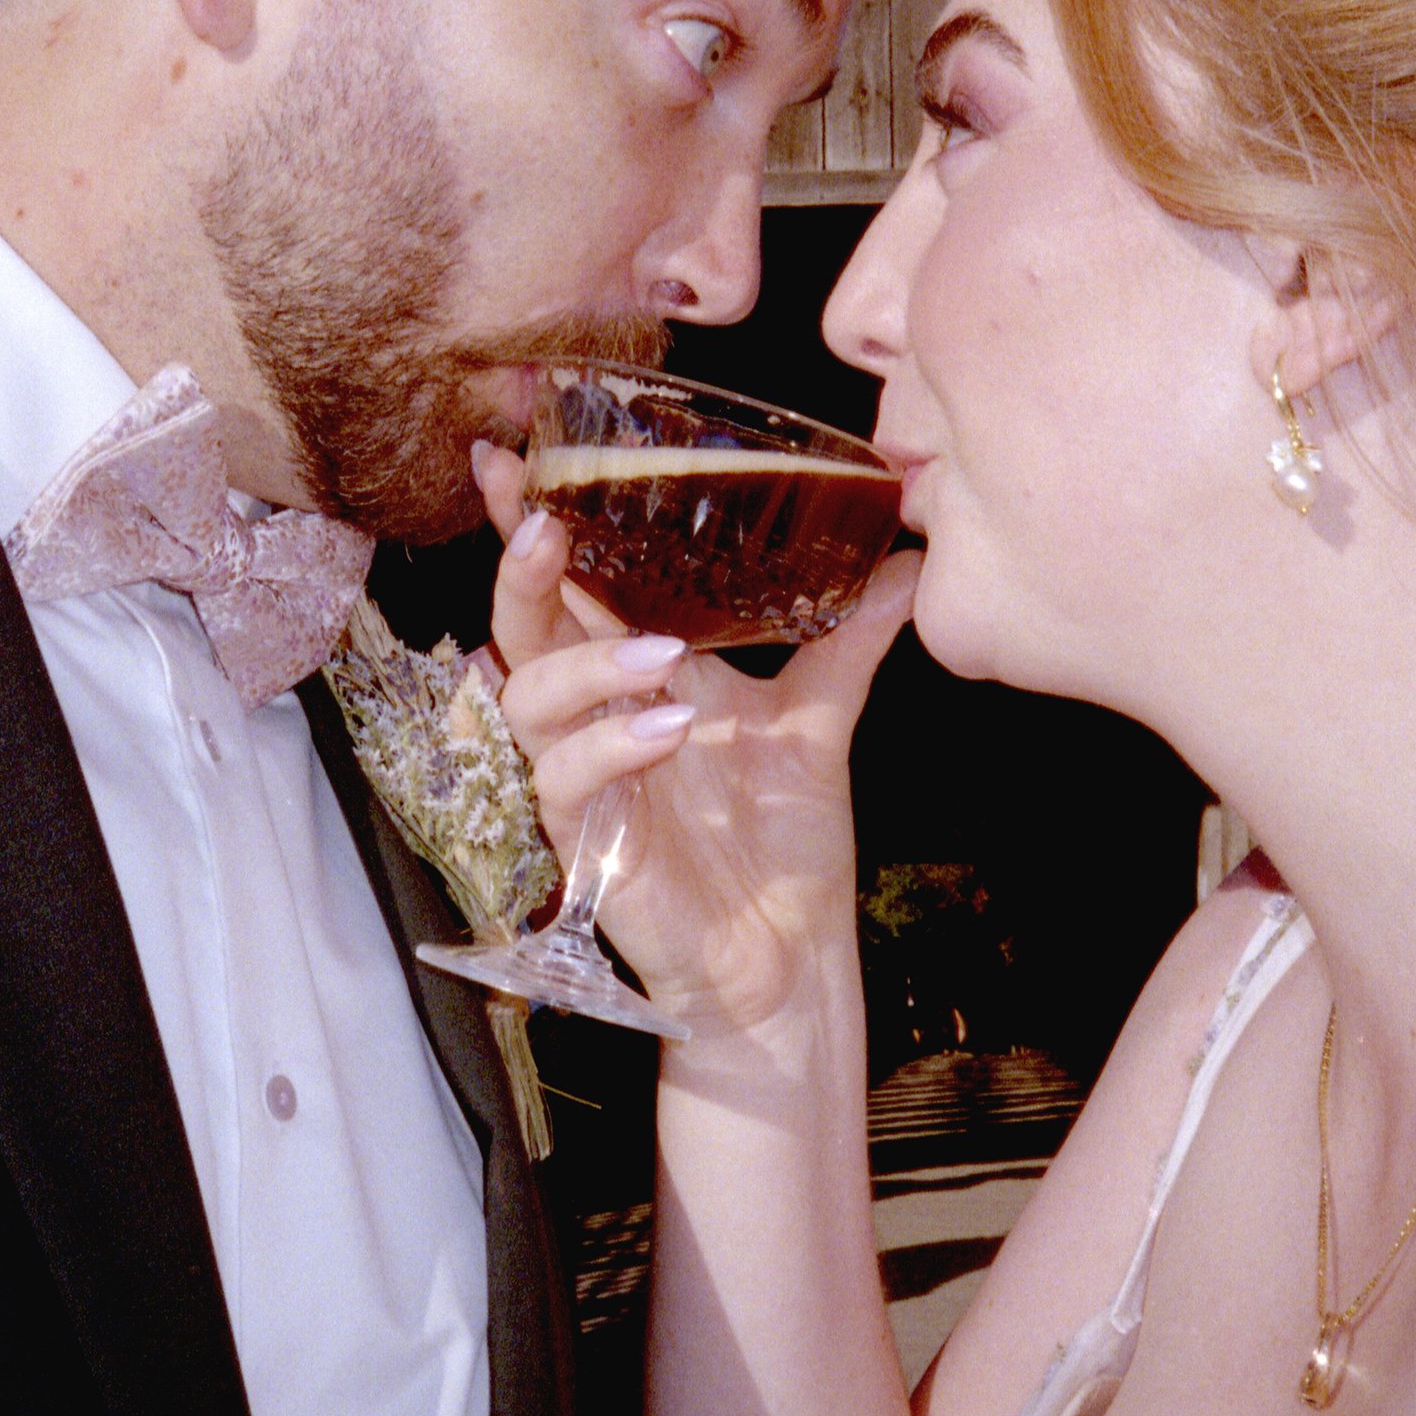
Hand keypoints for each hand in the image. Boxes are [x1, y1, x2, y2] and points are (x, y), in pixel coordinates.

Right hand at [472, 441, 919, 1037]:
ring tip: (660, 652)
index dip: (530, 523)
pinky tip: (668, 727)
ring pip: (527, 700)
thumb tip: (908, 560)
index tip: (507, 456)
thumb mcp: (819, 720)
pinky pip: (565, 784)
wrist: (792, 959)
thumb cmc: (783, 846)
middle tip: (545, 524)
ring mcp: (585, 783)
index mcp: (635, 675)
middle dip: (521, 572)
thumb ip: (849, 638)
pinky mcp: (589, 845)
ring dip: (583, 663)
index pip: (570, 586)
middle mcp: (596, 719)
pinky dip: (609, 745)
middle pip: (521, 630)